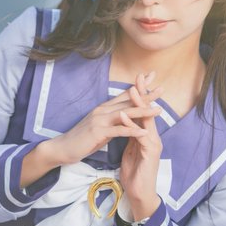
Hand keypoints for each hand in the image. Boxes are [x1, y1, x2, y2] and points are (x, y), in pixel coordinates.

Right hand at [41, 73, 161, 166]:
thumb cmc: (82, 138)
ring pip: (126, 114)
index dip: (138, 86)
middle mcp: (102, 110)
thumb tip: (123, 116)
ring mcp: (100, 120)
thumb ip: (111, 119)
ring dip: (143, 111)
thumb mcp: (99, 126)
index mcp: (104, 108)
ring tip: (159, 110)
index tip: (152, 78)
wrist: (63, 147)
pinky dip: (133, 131)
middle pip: (128, 101)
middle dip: (146, 95)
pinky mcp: (99, 132)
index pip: (124, 94)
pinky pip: (119, 131)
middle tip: (162, 89)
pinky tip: (145, 132)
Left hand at [119, 73, 162, 220]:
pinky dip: (131, 124)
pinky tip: (124, 116)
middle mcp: (153, 136)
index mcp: (148, 134)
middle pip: (148, 111)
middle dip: (143, 93)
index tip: (135, 80)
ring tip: (131, 90)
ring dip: (138, 105)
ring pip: (147, 121)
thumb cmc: (135, 173)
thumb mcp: (131, 149)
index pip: (143, 111)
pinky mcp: (150, 153)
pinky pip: (141, 136)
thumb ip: (132, 135)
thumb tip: (127, 122)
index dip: (140, 95)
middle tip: (139, 76)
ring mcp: (153, 144)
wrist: (140, 194)